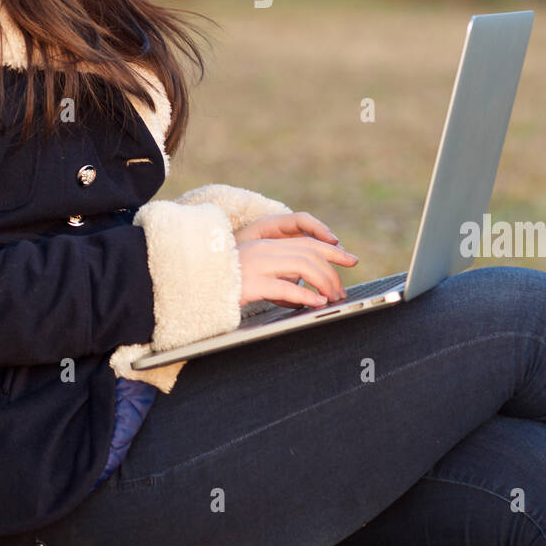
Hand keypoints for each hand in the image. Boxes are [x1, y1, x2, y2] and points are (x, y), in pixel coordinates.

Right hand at [233, 211, 357, 308]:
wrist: (193, 285)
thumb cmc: (225, 285)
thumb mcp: (257, 277)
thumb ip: (280, 279)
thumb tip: (308, 296)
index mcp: (267, 245)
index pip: (307, 242)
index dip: (332, 250)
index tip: (351, 259)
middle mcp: (265, 250)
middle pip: (310, 254)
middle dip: (332, 272)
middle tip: (343, 291)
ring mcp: (258, 265)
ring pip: (303, 267)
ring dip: (324, 283)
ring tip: (334, 299)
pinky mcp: (250, 283)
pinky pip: (284, 288)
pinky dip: (305, 295)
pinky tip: (317, 304)